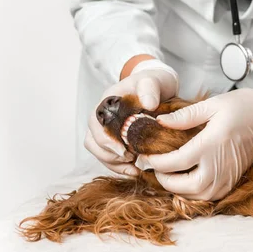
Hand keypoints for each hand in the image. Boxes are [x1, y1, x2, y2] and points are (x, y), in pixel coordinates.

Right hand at [84, 59, 178, 175]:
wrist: (159, 86)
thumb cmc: (155, 82)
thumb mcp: (155, 81)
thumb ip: (150, 88)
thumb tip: (149, 104)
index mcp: (107, 101)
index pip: (96, 123)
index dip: (106, 140)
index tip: (124, 151)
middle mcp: (102, 116)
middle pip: (93, 141)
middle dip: (110, 155)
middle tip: (132, 159)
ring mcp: (107, 129)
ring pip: (99, 152)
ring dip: (114, 164)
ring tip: (134, 168)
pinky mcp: (116, 139)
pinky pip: (110, 157)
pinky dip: (120, 167)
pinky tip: (136, 170)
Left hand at [135, 87, 252, 199]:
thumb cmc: (244, 106)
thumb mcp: (213, 104)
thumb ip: (185, 116)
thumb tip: (159, 122)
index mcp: (212, 143)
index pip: (176, 162)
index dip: (157, 161)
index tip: (146, 155)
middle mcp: (220, 164)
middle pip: (185, 185)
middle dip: (165, 180)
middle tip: (155, 167)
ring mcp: (229, 175)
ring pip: (198, 195)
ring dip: (179, 190)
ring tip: (169, 175)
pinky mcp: (234, 179)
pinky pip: (211, 196)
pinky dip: (196, 194)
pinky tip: (188, 181)